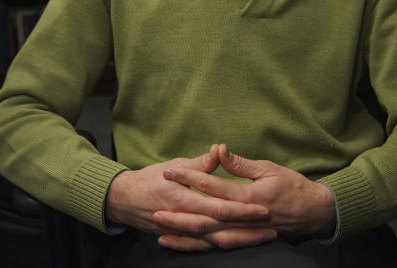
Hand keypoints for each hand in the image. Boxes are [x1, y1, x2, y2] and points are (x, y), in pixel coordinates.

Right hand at [105, 144, 274, 250]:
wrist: (125, 199)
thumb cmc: (153, 178)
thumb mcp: (176, 165)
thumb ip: (201, 163)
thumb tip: (220, 150)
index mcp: (183, 197)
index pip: (218, 206)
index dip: (242, 209)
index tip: (263, 208)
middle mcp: (183, 218)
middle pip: (220, 228)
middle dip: (247, 230)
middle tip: (272, 228)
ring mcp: (181, 231)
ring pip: (215, 241)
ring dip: (240, 241)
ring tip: (264, 238)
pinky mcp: (181, 238)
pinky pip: (204, 246)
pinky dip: (222, 247)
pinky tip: (240, 245)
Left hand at [155, 144, 335, 248]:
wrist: (313, 213)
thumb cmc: (292, 186)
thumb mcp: (269, 168)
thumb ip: (241, 164)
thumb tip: (220, 150)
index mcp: (250, 195)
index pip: (214, 186)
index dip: (191, 177)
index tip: (171, 171)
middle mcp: (245, 218)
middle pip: (207, 216)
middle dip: (180, 212)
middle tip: (155, 208)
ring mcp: (244, 232)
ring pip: (210, 236)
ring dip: (185, 235)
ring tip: (161, 230)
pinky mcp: (244, 240)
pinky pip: (218, 246)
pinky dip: (198, 247)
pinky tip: (182, 243)